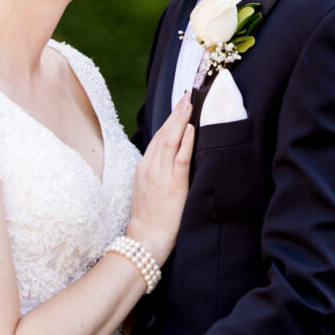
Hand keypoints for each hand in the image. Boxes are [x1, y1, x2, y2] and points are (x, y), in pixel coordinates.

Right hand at [126, 92, 194, 263]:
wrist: (145, 240)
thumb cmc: (148, 220)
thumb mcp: (147, 192)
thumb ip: (156, 175)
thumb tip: (168, 163)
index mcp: (143, 168)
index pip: (157, 138)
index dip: (169, 120)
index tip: (178, 105)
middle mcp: (149, 167)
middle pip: (163, 134)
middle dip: (175, 113)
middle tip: (186, 94)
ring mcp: (160, 175)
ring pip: (171, 141)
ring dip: (180, 120)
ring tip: (189, 103)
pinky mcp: (173, 184)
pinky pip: (180, 158)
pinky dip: (185, 141)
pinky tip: (191, 128)